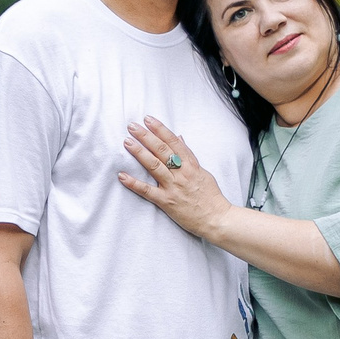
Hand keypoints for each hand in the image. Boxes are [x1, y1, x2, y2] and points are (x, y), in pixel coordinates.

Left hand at [117, 115, 234, 239]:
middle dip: (146, 136)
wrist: (217, 219)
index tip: (148, 119)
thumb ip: (189, 155)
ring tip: (127, 142)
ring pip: (154, 166)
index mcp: (191, 165)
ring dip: (139, 153)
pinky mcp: (167, 202)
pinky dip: (134, 183)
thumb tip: (180, 138)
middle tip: (132, 126)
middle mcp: (182, 173)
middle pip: (162, 150)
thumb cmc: (211, 197)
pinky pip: (148, 191)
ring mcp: (173, 187)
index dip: (160, 129)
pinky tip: (122, 175)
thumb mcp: (203, 172)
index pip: (173, 142)